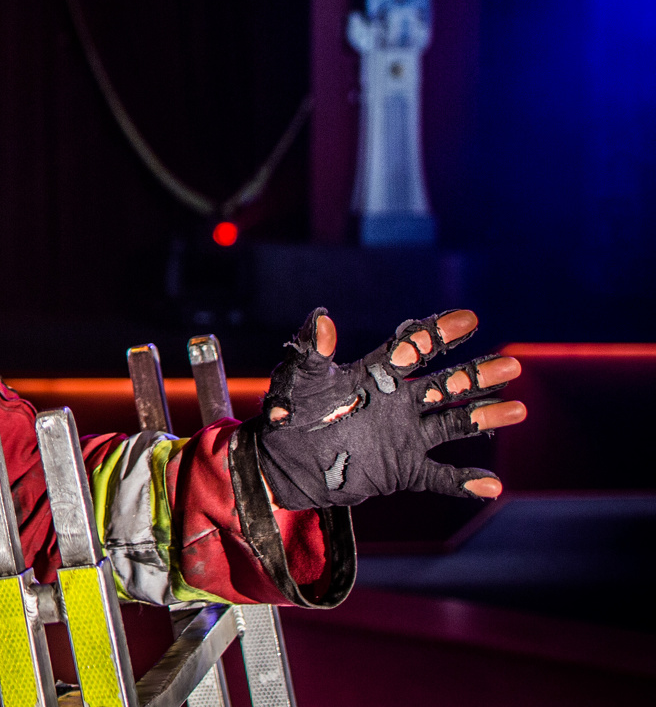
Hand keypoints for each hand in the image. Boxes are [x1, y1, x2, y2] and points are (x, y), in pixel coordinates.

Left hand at [254, 308, 524, 509]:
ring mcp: (404, 436)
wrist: (283, 461)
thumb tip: (321, 317)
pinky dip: (464, 482)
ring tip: (518, 409)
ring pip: (453, 424)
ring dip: (484, 417)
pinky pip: (440, 477)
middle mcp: (397, 402)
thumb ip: (312, 350)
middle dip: (477, 375)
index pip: (414, 348)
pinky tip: (492, 485)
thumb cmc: (289, 411)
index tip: (468, 318)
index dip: (440, 332)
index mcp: (375, 374)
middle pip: (445, 385)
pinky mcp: (402, 469)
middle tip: (510, 364)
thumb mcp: (298, 378)